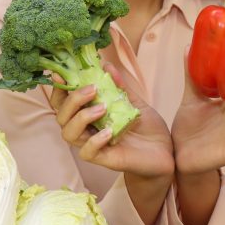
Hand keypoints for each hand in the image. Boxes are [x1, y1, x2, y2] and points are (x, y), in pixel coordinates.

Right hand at [47, 63, 174, 178]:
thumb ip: (119, 86)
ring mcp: (93, 145)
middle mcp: (87, 130)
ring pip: (69, 134)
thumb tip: (106, 65)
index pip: (63, 103)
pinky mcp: (103, 159)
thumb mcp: (134, 102)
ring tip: (102, 108)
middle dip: (72, 100)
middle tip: (93, 89)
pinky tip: (108, 132)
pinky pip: (87, 152)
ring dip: (81, 118)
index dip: (59, 90)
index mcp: (89, 114)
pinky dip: (94, 140)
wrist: (165, 151)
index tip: (61, 75)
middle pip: (62, 116)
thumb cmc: (147, 128)